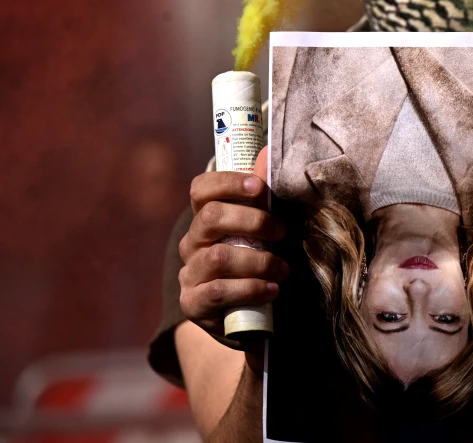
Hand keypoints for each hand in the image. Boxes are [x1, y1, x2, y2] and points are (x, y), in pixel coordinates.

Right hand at [178, 147, 287, 341]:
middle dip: (253, 221)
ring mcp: (189, 273)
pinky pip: (217, 291)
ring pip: (218, 256)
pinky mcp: (193, 304)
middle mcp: (192, 243)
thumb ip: (262, 199)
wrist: (250, 318)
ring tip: (283, 269)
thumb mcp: (264, 232)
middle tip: (282, 232)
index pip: (201, 189)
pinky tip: (272, 289)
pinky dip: (250, 288)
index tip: (259, 188)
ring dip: (259, 260)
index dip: (228, 182)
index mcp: (206, 219)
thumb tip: (264, 154)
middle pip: (211, 217)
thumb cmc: (259, 264)